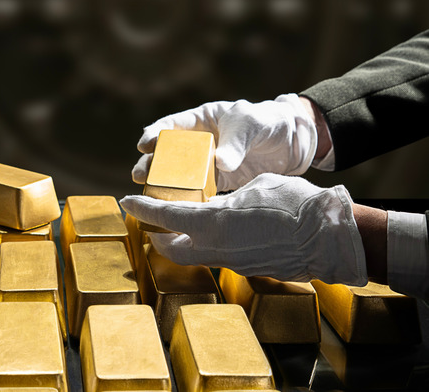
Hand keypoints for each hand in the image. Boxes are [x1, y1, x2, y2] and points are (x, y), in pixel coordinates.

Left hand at [120, 173, 367, 284]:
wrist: (330, 236)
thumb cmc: (294, 203)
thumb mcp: (253, 188)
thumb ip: (226, 199)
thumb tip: (217, 205)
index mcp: (213, 223)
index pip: (165, 218)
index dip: (143, 210)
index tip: (128, 202)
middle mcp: (216, 248)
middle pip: (171, 249)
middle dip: (157, 236)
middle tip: (150, 223)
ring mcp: (233, 263)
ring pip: (196, 256)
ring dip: (184, 243)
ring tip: (181, 227)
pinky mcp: (248, 269)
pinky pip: (219, 258)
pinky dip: (209, 246)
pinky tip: (217, 233)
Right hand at [131, 93, 317, 190]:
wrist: (294, 142)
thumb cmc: (268, 121)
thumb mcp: (251, 125)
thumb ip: (236, 143)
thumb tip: (220, 163)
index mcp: (201, 121)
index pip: (170, 126)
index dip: (154, 134)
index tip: (144, 145)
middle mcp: (198, 143)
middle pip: (166, 154)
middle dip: (150, 164)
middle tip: (140, 175)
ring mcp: (206, 164)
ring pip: (177, 175)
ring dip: (162, 185)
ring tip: (150, 195)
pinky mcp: (217, 183)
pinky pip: (197, 191)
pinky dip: (186, 199)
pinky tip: (176, 209)